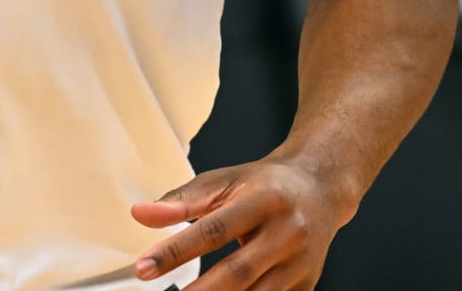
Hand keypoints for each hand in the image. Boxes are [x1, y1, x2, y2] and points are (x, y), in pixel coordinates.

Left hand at [131, 158, 342, 288]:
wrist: (320, 188)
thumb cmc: (266, 184)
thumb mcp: (224, 181)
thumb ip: (182, 200)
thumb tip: (140, 214)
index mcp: (264, 199)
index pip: (213, 230)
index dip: (175, 252)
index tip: (144, 268)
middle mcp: (288, 232)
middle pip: (237, 272)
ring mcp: (300, 262)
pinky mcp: (307, 284)